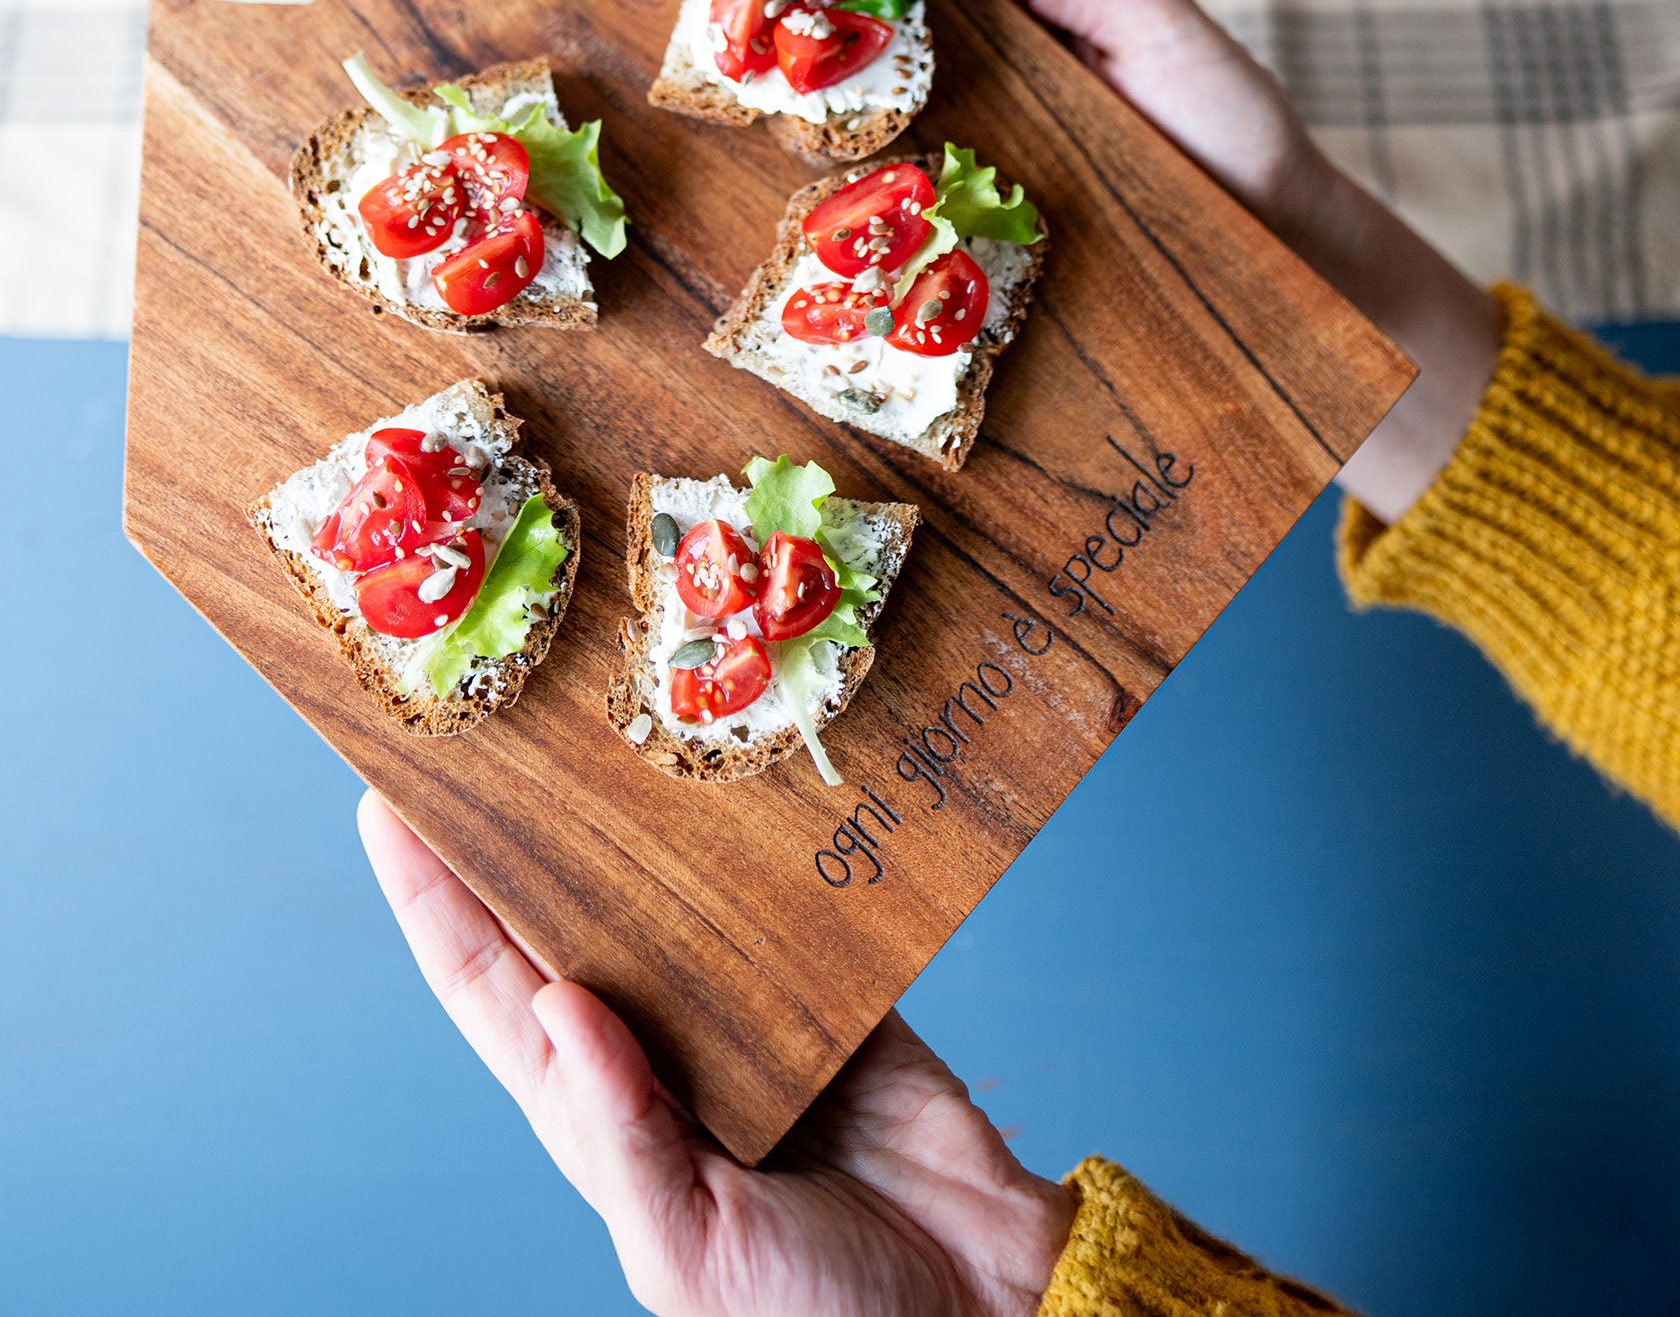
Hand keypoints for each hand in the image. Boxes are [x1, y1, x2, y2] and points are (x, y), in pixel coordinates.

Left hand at [357, 791, 1075, 1316]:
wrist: (983, 1311)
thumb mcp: (689, 1245)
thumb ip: (623, 1133)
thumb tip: (555, 1001)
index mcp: (595, 1113)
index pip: (488, 987)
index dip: (432, 900)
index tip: (385, 805)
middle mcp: (655, 1047)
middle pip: (566, 918)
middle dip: (521, 834)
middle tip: (486, 732)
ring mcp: (744, 1013)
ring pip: (670, 896)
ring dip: (634, 822)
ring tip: (598, 733)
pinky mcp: (834, 991)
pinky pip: (788, 901)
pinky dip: (764, 846)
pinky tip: (741, 783)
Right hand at [755, 0, 1502, 525]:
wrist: (1276, 238)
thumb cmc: (1230, 122)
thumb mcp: (1156, 24)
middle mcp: (998, 57)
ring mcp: (983, 130)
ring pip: (880, 79)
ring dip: (805, 51)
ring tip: (725, 19)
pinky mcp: (980, 205)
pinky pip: (903, 169)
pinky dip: (846, 155)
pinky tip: (789, 150)